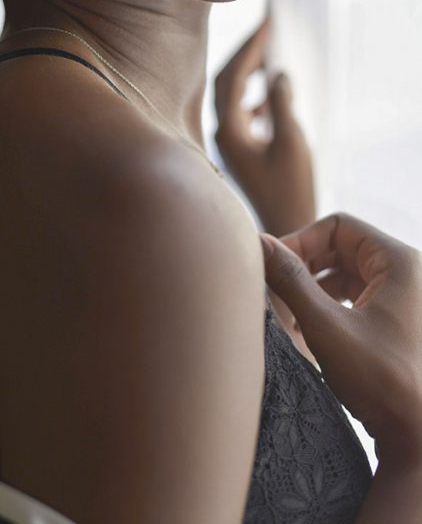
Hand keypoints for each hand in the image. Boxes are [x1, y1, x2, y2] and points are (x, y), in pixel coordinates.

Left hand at [214, 17, 315, 234]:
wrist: (284, 225)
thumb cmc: (289, 188)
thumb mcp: (290, 141)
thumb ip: (281, 103)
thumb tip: (277, 74)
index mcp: (227, 129)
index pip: (232, 75)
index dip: (249, 47)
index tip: (268, 23)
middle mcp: (220, 132)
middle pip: (225, 81)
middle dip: (245, 54)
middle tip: (267, 28)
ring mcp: (227, 141)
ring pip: (231, 96)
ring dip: (249, 73)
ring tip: (269, 54)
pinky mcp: (237, 150)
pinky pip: (239, 112)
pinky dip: (254, 96)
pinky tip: (270, 97)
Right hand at [262, 214, 421, 465]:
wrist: (419, 439)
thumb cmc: (382, 382)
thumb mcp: (326, 327)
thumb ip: (290, 280)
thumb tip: (259, 242)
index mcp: (400, 261)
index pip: (338, 226)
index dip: (300, 241)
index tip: (272, 267)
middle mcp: (409, 273)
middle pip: (343, 247)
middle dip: (306, 266)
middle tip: (276, 290)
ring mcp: (407, 298)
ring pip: (348, 273)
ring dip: (315, 287)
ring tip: (290, 314)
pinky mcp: (401, 321)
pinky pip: (358, 296)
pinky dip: (331, 305)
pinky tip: (311, 328)